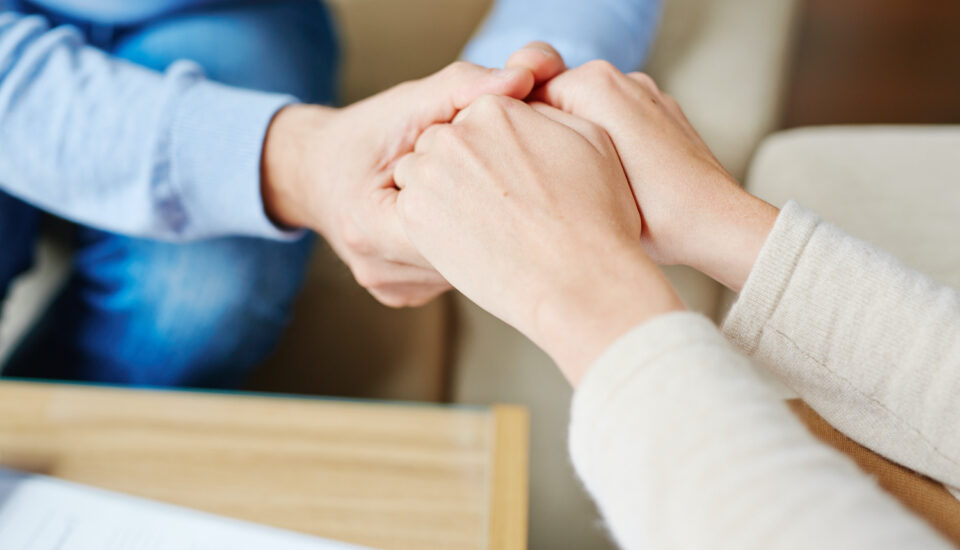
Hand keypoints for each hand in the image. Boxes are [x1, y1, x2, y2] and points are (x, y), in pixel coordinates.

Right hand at [260, 61, 536, 306]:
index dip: (493, 191)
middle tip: (521, 183)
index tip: (520, 166)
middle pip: (466, 255)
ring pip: (465, 271)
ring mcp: (390, 289)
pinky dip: (468, 247)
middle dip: (495, 216)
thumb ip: (463, 88)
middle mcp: (376, 269)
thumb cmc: (367, 134)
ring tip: (495, 199)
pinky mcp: (401, 296)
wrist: (316, 172)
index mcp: (369, 225)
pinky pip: (452, 275)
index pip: (456, 223)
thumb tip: (523, 77)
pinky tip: (472, 221)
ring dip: (485, 235)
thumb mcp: (408, 102)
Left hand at [394, 95, 682, 383]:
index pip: (476, 118)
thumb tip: (523, 103)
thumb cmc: (596, 215)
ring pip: (421, 172)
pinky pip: (411, 208)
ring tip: (482, 222)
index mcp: (496, 108)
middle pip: (444, 142)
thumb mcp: (590, 139)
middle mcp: (457, 132)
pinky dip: (431, 222)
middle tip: (496, 204)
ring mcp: (430, 172)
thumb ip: (547, 111)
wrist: (577, 280)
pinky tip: (467, 240)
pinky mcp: (413, 213)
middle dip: (462, 166)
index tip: (511, 179)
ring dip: (440, 191)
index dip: (494, 151)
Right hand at [534, 61, 778, 290]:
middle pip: (559, 102)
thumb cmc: (653, 214)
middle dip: (550, 136)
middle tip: (547, 181)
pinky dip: (608, 144)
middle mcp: (623, 78)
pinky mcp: (663, 113)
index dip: (522, 136)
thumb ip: (544, 145)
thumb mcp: (580, 178)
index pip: (530, 96)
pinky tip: (609, 180)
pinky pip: (619, 122)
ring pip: (588, 114)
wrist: (717, 226)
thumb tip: (521, 140)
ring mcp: (647, 94)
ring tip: (579, 183)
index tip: (524, 172)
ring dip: (578, 142)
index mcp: (595, 84)